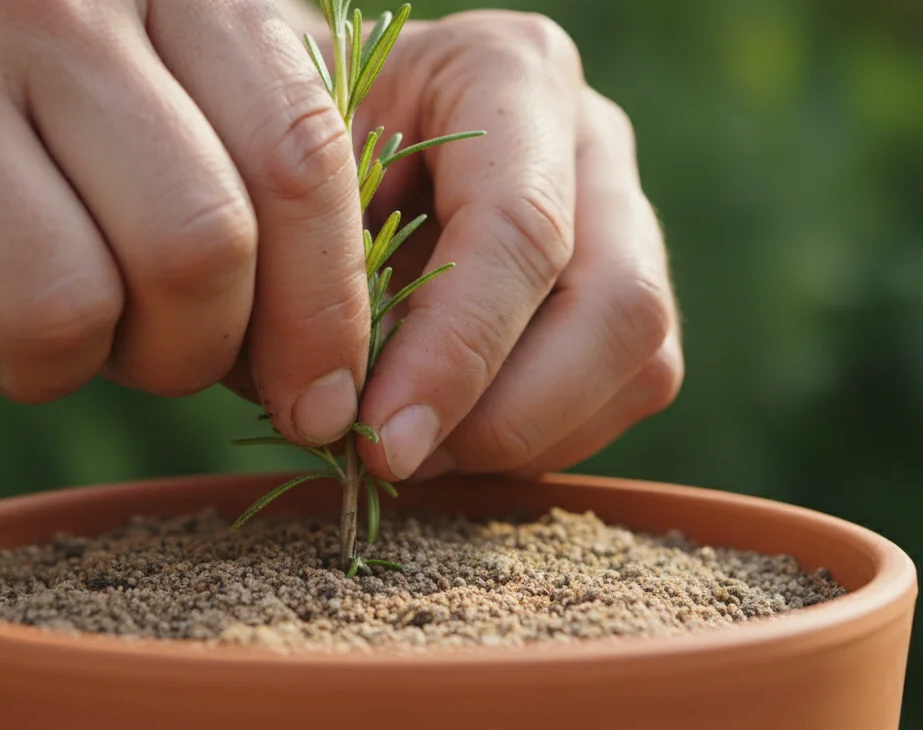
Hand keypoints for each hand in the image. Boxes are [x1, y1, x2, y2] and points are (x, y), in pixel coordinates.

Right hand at [0, 0, 372, 448]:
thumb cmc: (7, 34)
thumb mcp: (147, 42)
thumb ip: (247, 148)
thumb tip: (316, 354)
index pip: (298, 161)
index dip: (326, 312)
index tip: (321, 403)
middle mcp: (45, 3)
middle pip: (195, 252)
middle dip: (188, 352)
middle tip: (148, 346)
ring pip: (60, 319)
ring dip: (54, 364)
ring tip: (17, 302)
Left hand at [337, 11, 683, 479]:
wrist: (325, 130)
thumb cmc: (295, 149)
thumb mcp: (282, 182)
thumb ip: (311, 276)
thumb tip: (337, 418)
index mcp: (508, 74)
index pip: (520, 230)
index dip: (458, 354)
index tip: (383, 441)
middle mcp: (591, 136)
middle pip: (620, 305)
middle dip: (510, 415)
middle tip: (400, 461)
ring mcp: (625, 212)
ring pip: (640, 362)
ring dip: (524, 436)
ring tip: (415, 450)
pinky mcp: (627, 290)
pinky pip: (625, 392)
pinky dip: (538, 439)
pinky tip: (453, 435)